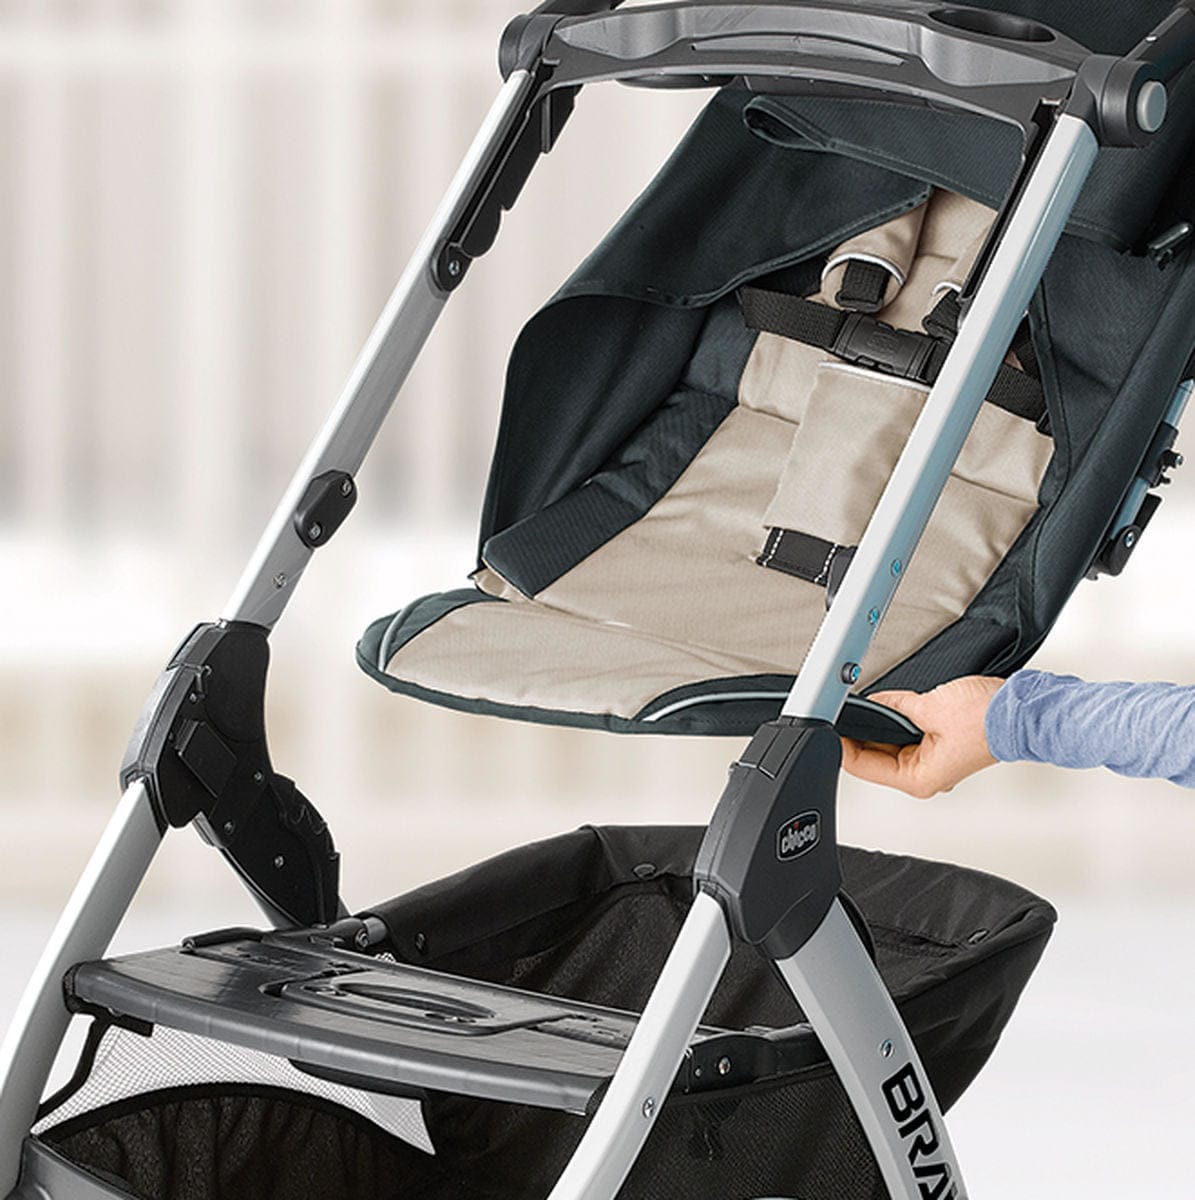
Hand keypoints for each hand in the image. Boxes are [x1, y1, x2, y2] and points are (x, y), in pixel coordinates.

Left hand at [841, 676, 1004, 798]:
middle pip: (875, 757)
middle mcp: (925, 776)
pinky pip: (908, 735)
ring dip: (881, 726)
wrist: (1024, 709)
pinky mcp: (941, 746)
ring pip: (891, 745)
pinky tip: (893, 705)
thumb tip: (874, 702)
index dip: (841, 746)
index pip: (863, 766)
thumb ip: (894, 705)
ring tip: (870, 706)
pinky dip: (898, 721)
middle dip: (861, 733)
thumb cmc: (989, 719)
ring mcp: (934, 762)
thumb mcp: (929, 707)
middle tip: (844, 711)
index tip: (827, 728)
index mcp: (918, 779)